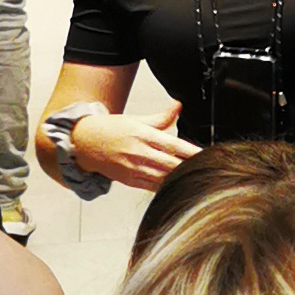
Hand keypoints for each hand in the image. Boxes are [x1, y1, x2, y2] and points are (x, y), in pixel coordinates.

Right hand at [66, 100, 197, 191]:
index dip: (193, 152)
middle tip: (210, 171)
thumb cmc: (112, 130)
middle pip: (173, 165)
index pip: (175, 145)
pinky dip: (167, 188)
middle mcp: (140, 153)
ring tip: (198, 181)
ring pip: (165, 179)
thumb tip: (179, 106)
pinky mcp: (130, 181)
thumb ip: (162, 117)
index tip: (208, 156)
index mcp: (144, 135)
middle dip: (191, 169)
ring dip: (181, 180)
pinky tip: (179, 188)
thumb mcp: (137, 119)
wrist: (85, 143)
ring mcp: (135, 169)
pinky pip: (154, 187)